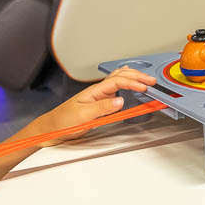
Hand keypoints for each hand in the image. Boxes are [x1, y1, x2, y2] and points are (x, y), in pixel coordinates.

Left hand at [36, 67, 155, 144]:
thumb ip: (102, 108)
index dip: (132, 83)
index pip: (117, 81)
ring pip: (119, 80)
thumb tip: (120, 101)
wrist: (52, 128)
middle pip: (121, 76)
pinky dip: (127, 84)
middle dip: (137, 76)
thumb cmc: (63, 121)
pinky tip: (130, 84)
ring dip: (133, 78)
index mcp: (95, 91)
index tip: (144, 87)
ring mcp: (100, 97)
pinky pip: (117, 90)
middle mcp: (99, 91)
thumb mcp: (82, 116)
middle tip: (152, 80)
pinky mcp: (101, 104)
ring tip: (146, 80)